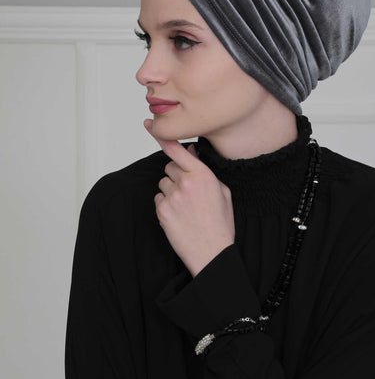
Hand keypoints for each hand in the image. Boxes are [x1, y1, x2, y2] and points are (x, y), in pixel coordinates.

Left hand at [145, 121, 234, 276]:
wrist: (212, 252)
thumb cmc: (220, 224)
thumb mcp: (222, 192)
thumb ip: (204, 170)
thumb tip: (190, 151)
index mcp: (203, 175)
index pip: (177, 150)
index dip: (162, 136)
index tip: (149, 125)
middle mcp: (185, 183)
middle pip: (169, 168)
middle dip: (176, 176)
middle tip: (189, 193)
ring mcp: (172, 197)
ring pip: (163, 184)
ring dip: (170, 191)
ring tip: (186, 208)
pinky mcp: (162, 211)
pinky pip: (158, 199)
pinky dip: (165, 205)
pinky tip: (180, 216)